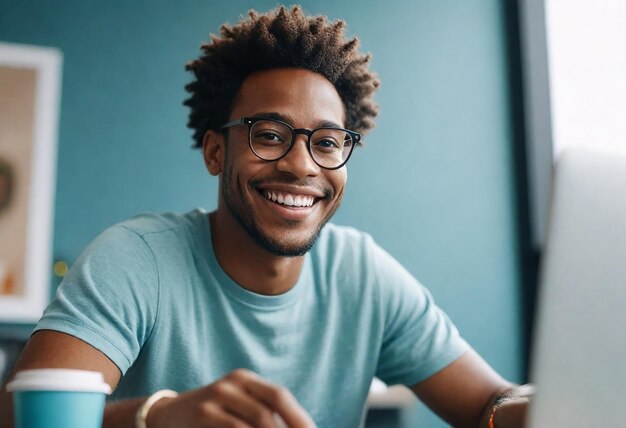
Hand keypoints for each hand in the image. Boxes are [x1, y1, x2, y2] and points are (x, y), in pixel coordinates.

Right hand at [147, 369, 315, 427]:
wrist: (166, 415)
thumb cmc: (211, 415)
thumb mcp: (236, 405)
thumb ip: (261, 414)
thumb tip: (298, 427)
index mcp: (244, 379)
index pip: (279, 396)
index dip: (298, 416)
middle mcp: (231, 384)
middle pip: (267, 410)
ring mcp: (214, 398)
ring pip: (253, 423)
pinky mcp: (201, 415)